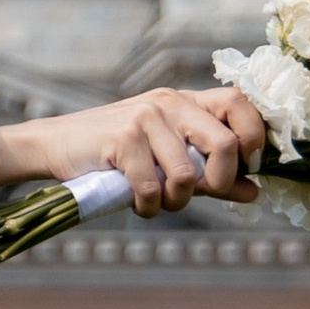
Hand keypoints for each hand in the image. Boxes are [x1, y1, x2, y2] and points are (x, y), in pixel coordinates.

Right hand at [28, 84, 265, 214]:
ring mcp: (145, 118)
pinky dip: (147, 207)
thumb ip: (210, 174)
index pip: (241, 103)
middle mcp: (169, 103)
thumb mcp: (167, 160)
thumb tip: (254, 192)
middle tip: (200, 194)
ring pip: (186, 174)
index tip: (245, 168)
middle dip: (220, 182)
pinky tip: (137, 204)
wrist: (55, 144)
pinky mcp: (122, 138)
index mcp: (186, 101)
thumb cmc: (115, 154)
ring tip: (158, 202)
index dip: (254, 139)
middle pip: (226, 143)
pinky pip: (151, 187)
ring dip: (176, 202)